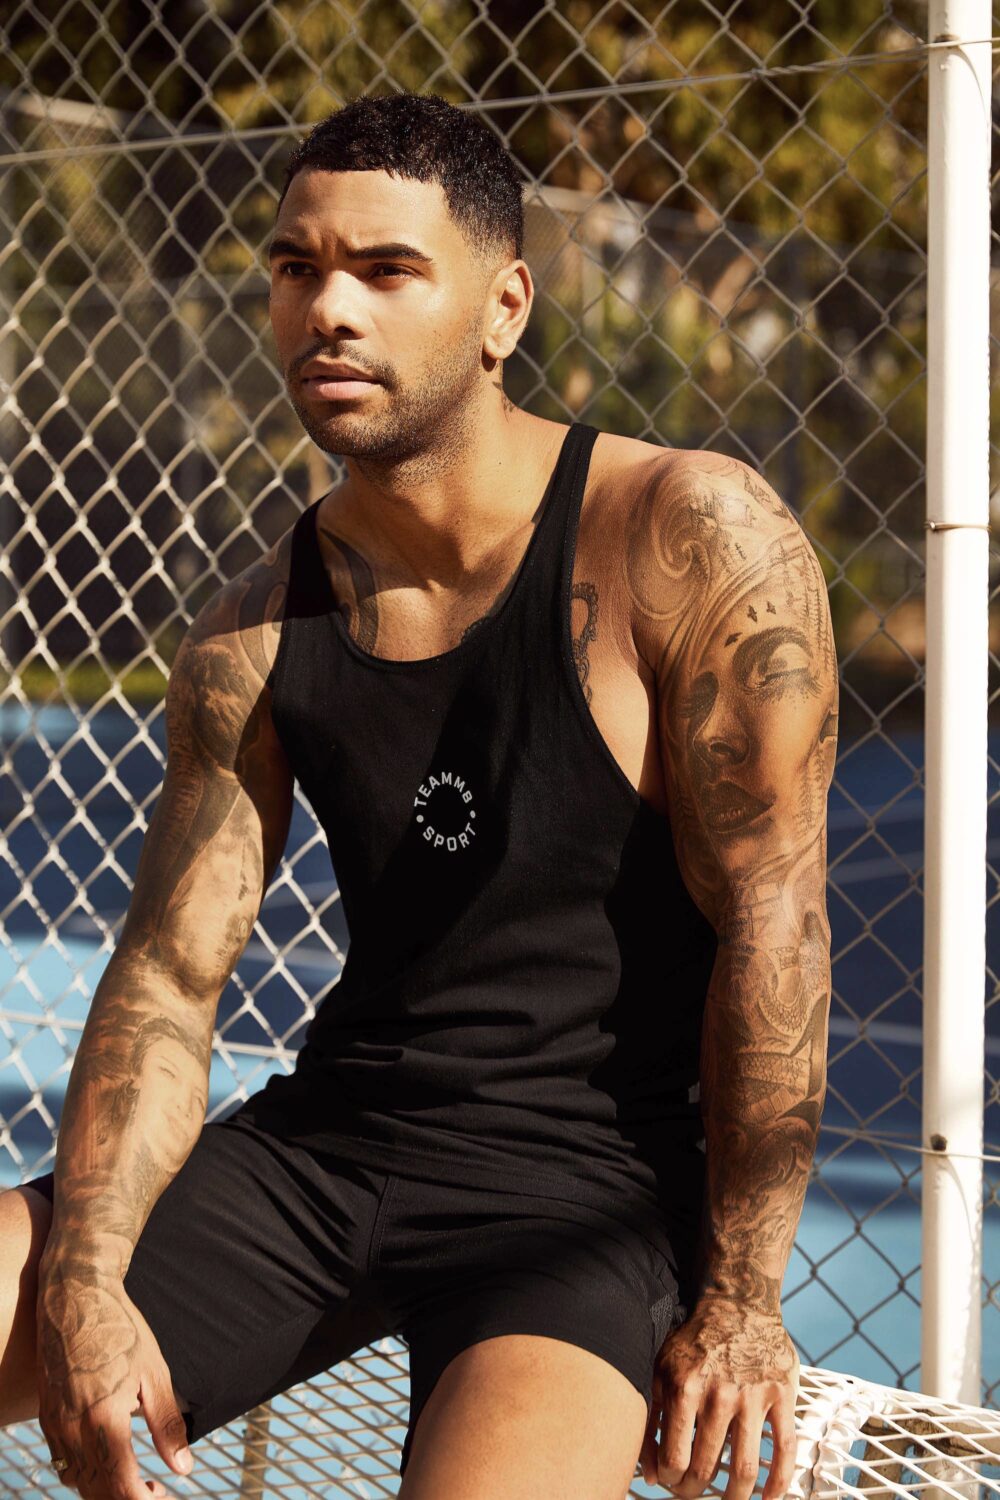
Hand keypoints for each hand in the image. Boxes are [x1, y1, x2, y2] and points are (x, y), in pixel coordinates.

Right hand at [35, 1262, 193, 1499]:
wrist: (75, 1297)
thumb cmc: (119, 1329)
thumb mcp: (154, 1373)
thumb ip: (167, 1424)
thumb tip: (183, 1467)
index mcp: (103, 1421)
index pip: (120, 1488)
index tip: (163, 1494)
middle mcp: (73, 1430)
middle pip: (97, 1492)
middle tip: (155, 1489)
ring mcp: (55, 1425)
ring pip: (76, 1482)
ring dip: (104, 1490)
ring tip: (135, 1478)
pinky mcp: (46, 1416)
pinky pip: (61, 1463)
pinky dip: (83, 1474)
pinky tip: (105, 1459)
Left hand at [639, 1296, 798, 1499]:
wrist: (738, 1303)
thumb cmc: (695, 1339)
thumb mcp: (662, 1369)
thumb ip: (651, 1418)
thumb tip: (649, 1472)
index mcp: (684, 1388)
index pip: (674, 1457)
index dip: (669, 1479)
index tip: (670, 1480)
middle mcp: (718, 1395)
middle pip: (705, 1467)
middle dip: (694, 1490)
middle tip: (692, 1492)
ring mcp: (753, 1397)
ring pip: (743, 1467)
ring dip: (734, 1496)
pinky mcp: (781, 1395)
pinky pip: (785, 1447)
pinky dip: (779, 1480)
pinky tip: (770, 1497)